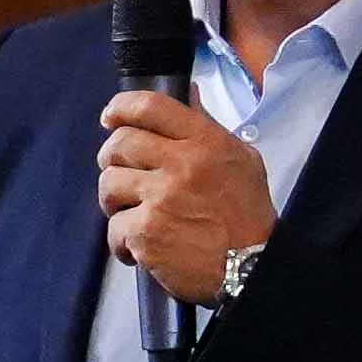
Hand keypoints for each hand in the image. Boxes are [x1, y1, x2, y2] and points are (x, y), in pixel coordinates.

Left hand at [100, 87, 275, 307]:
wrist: (252, 268)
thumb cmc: (246, 216)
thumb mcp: (241, 160)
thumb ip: (208, 127)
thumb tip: (187, 94)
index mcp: (205, 142)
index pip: (151, 106)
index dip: (121, 107)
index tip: (111, 116)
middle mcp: (182, 165)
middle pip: (119, 143)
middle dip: (112, 158)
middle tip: (122, 174)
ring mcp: (161, 198)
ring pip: (109, 184)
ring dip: (115, 201)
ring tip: (133, 214)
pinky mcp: (146, 231)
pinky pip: (113, 227)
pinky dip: (122, 242)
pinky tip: (140, 249)